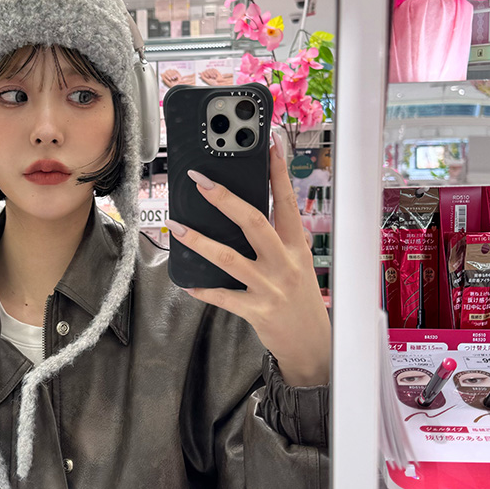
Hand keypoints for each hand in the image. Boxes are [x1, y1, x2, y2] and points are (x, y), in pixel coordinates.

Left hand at [167, 134, 330, 386]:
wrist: (312, 344)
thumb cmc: (301, 298)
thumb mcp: (298, 263)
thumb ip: (278, 238)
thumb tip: (245, 209)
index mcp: (297, 246)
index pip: (287, 202)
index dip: (278, 172)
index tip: (268, 144)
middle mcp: (285, 263)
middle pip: (254, 222)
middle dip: (225, 199)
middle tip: (200, 181)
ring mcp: (270, 287)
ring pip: (229, 258)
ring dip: (200, 241)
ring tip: (177, 226)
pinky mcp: (256, 310)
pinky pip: (224, 296)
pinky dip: (204, 289)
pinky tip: (187, 282)